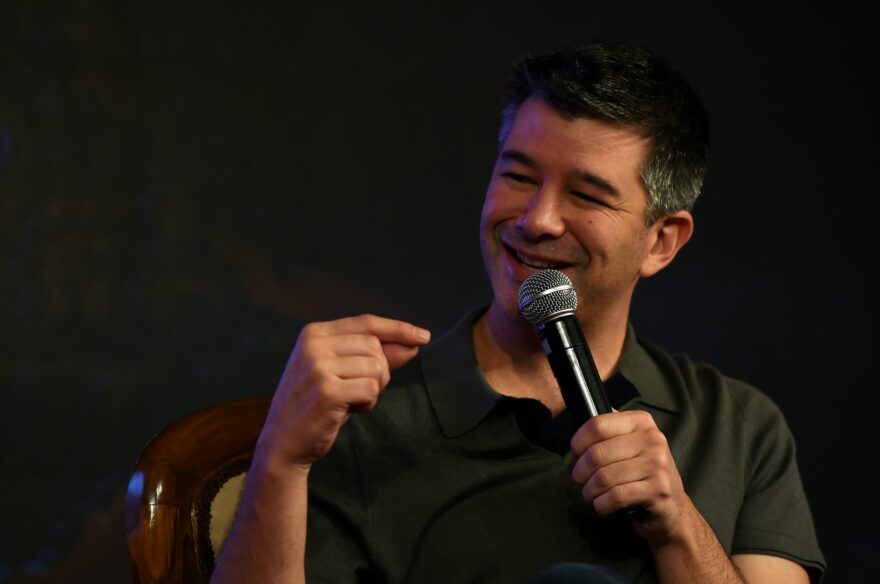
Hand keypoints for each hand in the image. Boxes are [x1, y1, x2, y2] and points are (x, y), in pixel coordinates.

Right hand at [255, 314, 430, 470]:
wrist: (283, 442)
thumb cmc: (315, 405)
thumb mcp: (342, 373)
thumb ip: (374, 356)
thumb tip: (412, 343)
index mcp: (314, 333)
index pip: (366, 323)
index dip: (397, 328)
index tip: (422, 336)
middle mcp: (314, 344)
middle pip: (375, 346)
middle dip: (381, 370)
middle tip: (361, 390)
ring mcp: (319, 366)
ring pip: (376, 368)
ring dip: (373, 389)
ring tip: (350, 401)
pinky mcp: (328, 390)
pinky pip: (371, 389)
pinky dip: (368, 403)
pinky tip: (349, 410)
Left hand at [570, 410, 690, 547]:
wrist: (672, 506)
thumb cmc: (643, 473)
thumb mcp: (630, 443)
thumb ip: (610, 429)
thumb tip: (582, 416)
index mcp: (641, 422)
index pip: (597, 425)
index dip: (578, 443)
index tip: (576, 455)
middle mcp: (652, 439)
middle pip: (596, 453)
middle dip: (580, 472)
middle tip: (581, 480)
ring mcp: (657, 464)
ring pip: (603, 477)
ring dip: (590, 491)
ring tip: (591, 494)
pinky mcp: (658, 490)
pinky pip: (616, 496)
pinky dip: (602, 505)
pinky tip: (603, 506)